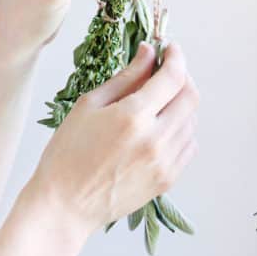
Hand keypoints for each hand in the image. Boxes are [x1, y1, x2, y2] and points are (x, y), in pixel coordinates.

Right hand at [29, 43, 198, 236]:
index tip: (171, 49)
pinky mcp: (168, 179)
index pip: (173, 77)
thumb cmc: (68, 153)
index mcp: (133, 117)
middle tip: (166, 72)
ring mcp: (165, 162)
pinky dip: (182, 129)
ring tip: (159, 102)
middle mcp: (156, 139)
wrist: (64, 206)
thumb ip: (126, 76)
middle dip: (182, 76)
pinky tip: (161, 127)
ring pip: (192, 120)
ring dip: (182, 103)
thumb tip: (149, 52)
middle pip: (190, 96)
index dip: (176, 57)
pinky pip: (189, 145)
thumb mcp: (90, 105)